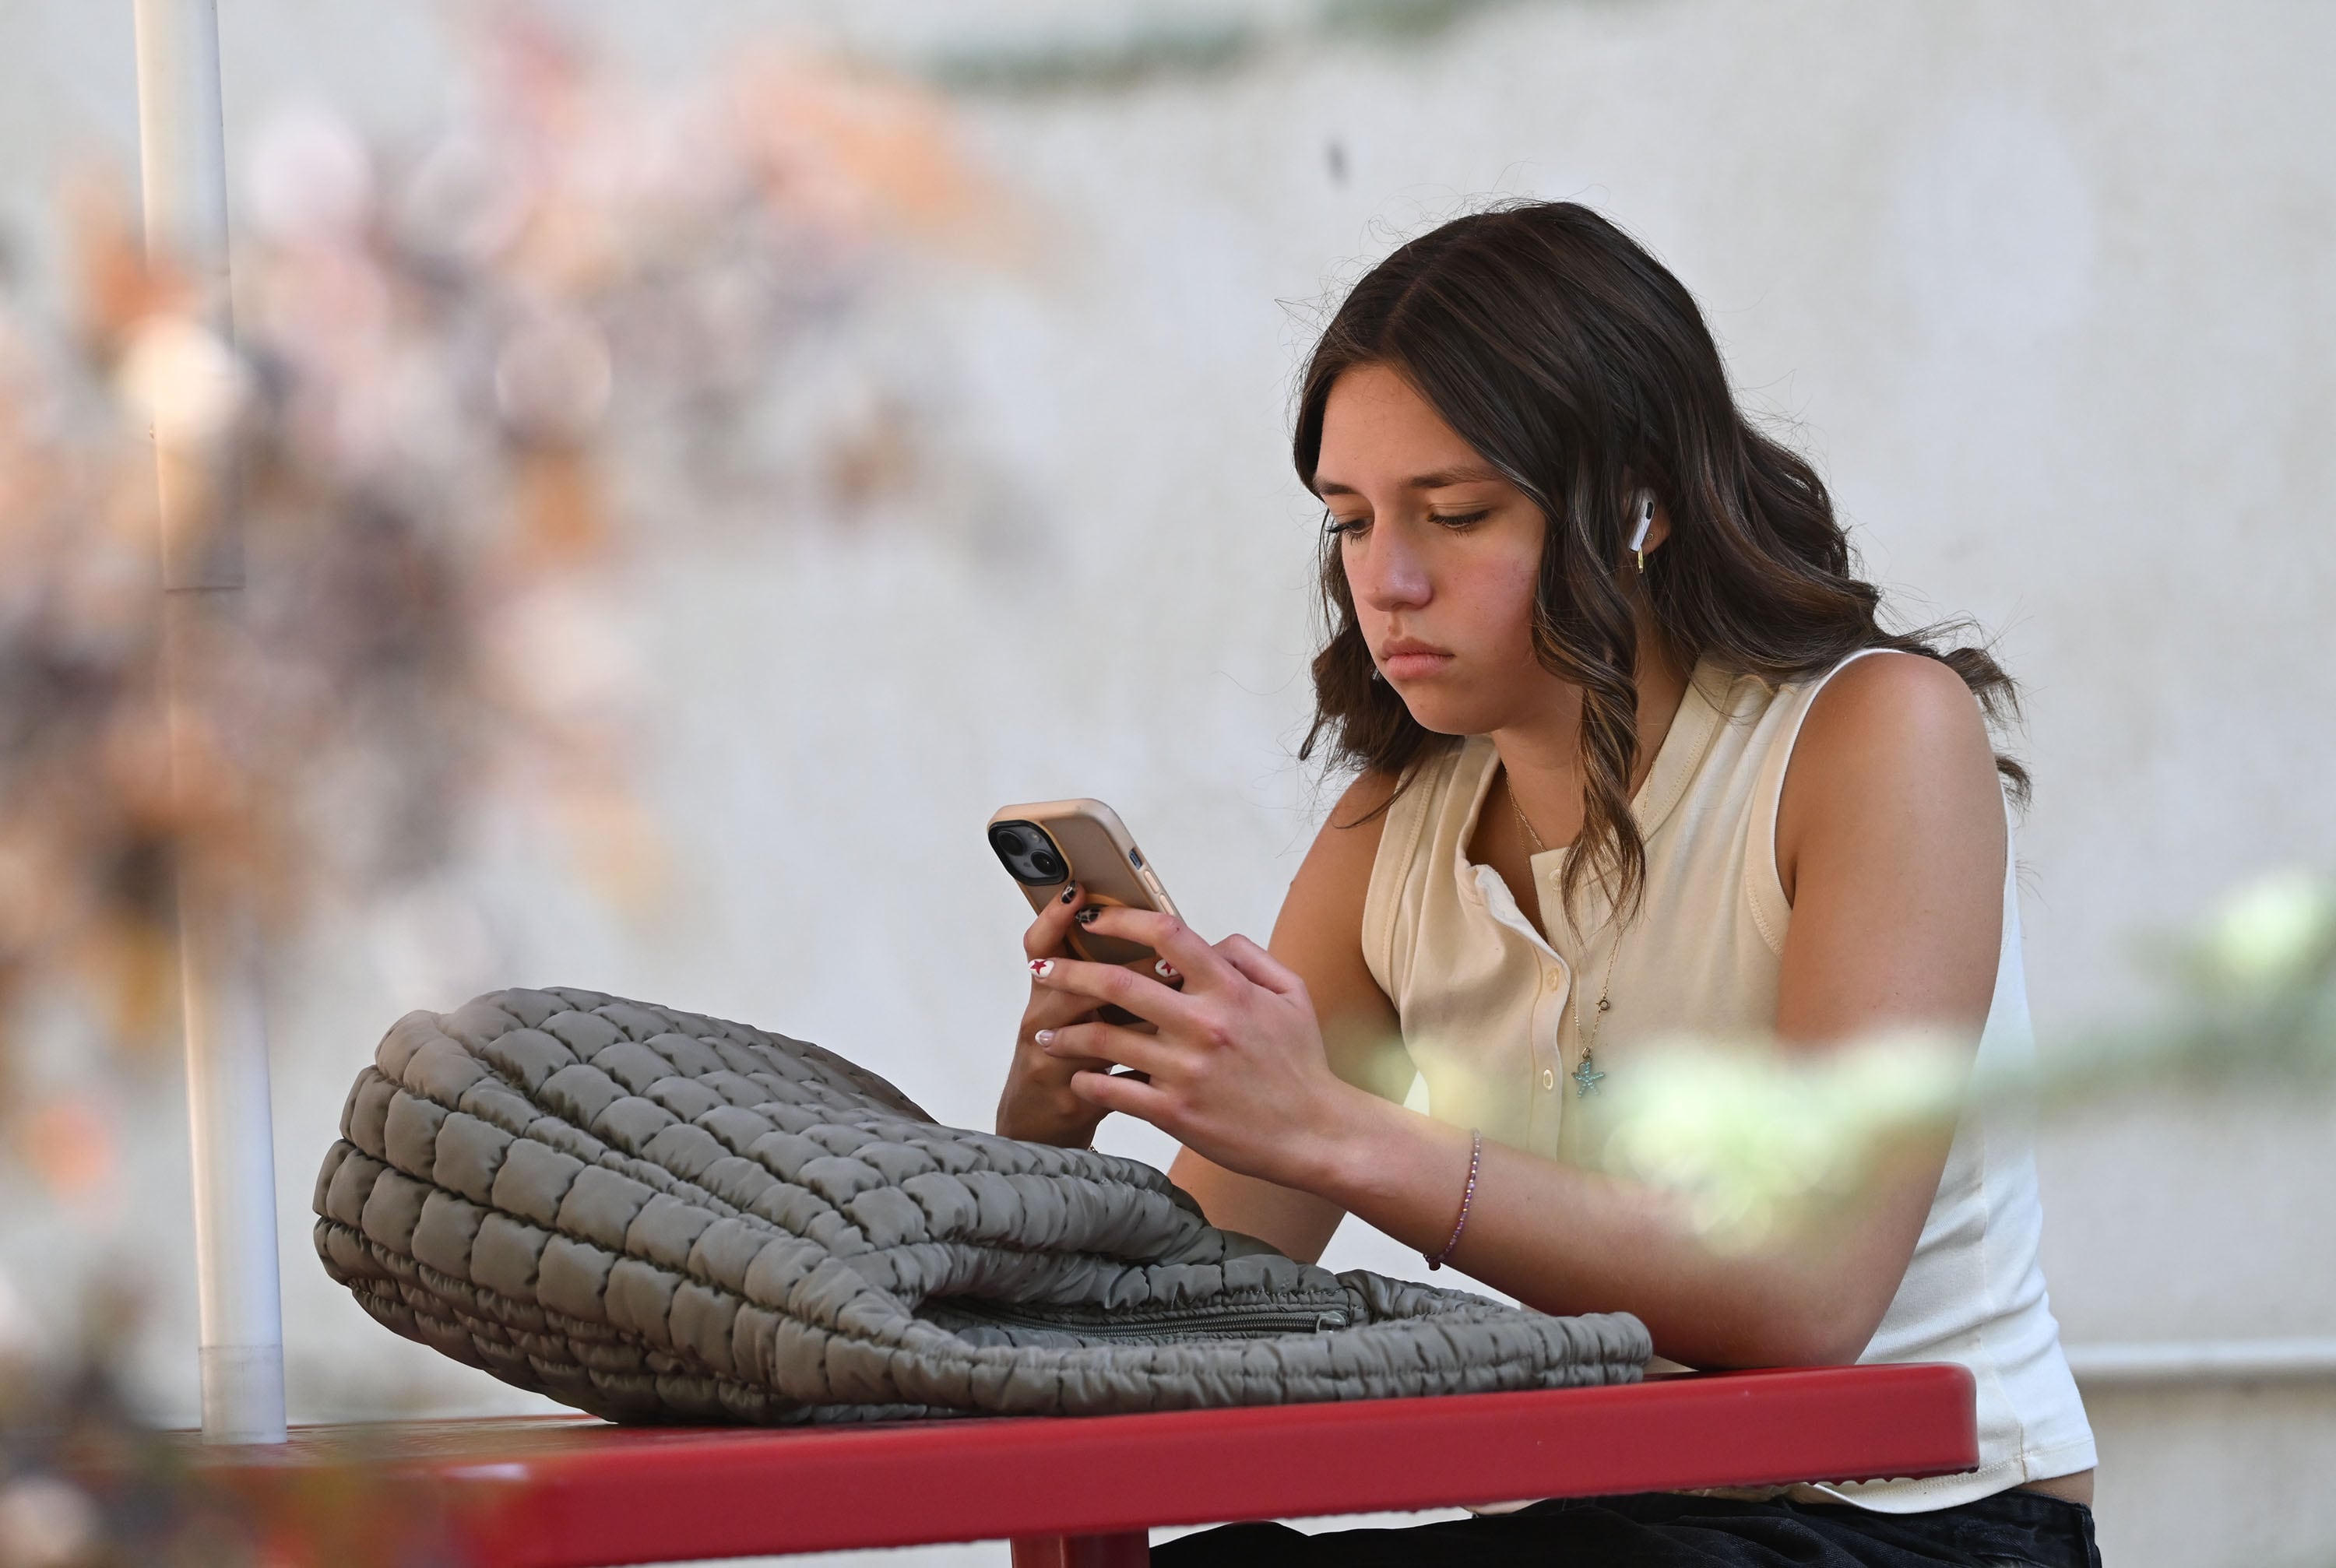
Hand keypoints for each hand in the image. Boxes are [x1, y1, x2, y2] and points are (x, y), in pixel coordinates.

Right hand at [996, 882, 1147, 1146]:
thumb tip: (1159, 934)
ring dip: (1131, 1015)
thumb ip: (1109, 976)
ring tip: (1170, 1002)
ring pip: (1087, 1028)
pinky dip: (1134, 1065)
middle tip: (1158, 958)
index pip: (1042, 943)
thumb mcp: (1079, 1010)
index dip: (1055, 917)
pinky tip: (1165, 1058)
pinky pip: (1099, 1075)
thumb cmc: (1072, 1056)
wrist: (1040, 1122)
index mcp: (1048, 988)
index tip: (1079, 892)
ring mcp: (1048, 1055)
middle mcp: (1042, 1016)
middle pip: (1063, 980)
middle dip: (1111, 966)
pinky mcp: (1063, 1093)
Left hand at [1025, 906, 1364, 1191]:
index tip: (1093, 920)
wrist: (1315, 1134)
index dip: (1122, 920)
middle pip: (1119, 984)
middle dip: (1069, 972)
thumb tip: (1206, 939)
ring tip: (1044, 1033)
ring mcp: (1187, 1070)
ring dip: (1066, 1033)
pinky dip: (1086, 1082)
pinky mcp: (1175, 1112)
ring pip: (1106, 1040)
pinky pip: (1114, 1091)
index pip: (1167, 934)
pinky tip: (1075, 1078)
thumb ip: (1248, 956)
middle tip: (1041, 968)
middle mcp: (1205, 1025)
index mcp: (1231, 990)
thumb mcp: (1291, 994)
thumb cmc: (1301, 1065)